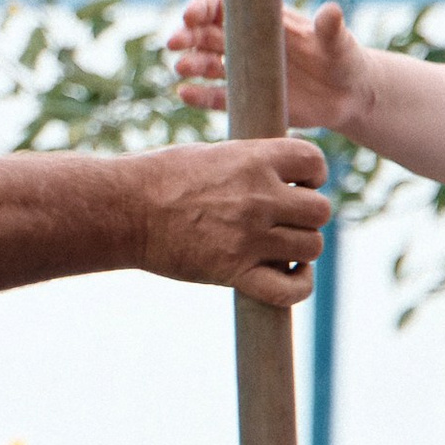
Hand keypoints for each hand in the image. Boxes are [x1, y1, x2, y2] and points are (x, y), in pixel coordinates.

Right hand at [138, 136, 330, 306]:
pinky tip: (290, 275)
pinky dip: (299, 286)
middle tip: (287, 220)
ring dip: (303, 249)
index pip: (315, 162)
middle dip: (309, 216)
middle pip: (320, 210)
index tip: (300, 183)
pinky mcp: (235, 272)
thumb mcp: (212, 154)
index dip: (314, 174)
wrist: (124, 210)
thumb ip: (251, 163)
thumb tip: (282, 174)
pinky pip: (291, 290)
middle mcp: (259, 196)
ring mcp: (249, 236)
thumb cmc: (160, 178)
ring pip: (312, 247)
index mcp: (254, 160)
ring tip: (283, 248)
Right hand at [169, 0, 369, 136]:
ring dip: (190, 64)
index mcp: (263, 21)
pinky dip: (199, 95)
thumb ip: (331, 28)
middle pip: (206, 34)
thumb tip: (331, 11)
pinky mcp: (247, 99)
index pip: (224, 6)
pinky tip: (184, 94)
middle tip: (173, 43)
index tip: (190, 16)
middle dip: (187, 36)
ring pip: (207, 64)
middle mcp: (247, 44)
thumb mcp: (339, 42)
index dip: (203, 7)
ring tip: (181, 69)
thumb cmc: (343, 59)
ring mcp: (245, 72)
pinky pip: (216, 97)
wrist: (348, 95)